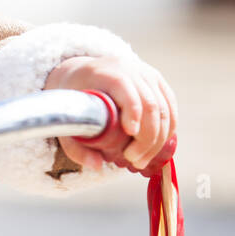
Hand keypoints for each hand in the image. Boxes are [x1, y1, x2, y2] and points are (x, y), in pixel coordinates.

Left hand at [44, 54, 178, 172]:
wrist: (81, 71)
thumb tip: (96, 166)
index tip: (130, 135)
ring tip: (141, 160)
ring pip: (164, 110)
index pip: (125, 90)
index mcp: (104, 72)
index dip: (133, 112)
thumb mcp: (64, 117)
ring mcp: (147, 74)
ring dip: (158, 140)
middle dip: (147, 138)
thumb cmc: (72, 97)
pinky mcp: (158, 82)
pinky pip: (171, 109)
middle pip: (150, 105)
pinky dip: (167, 131)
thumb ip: (75, 145)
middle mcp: (130, 69)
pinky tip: (155, 148)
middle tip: (134, 161)